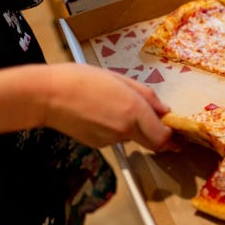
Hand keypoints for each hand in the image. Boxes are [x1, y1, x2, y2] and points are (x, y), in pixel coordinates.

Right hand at [42, 63, 175, 150]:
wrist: (47, 95)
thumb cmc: (82, 79)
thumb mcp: (120, 79)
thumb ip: (147, 97)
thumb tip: (164, 111)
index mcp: (134, 111)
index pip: (162, 136)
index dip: (172, 138)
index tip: (177, 136)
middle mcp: (125, 130)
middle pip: (152, 143)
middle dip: (160, 138)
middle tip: (163, 131)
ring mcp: (111, 140)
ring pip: (133, 137)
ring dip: (133, 127)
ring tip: (114, 107)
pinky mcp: (98, 145)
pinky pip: (116, 138)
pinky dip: (116, 129)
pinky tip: (101, 114)